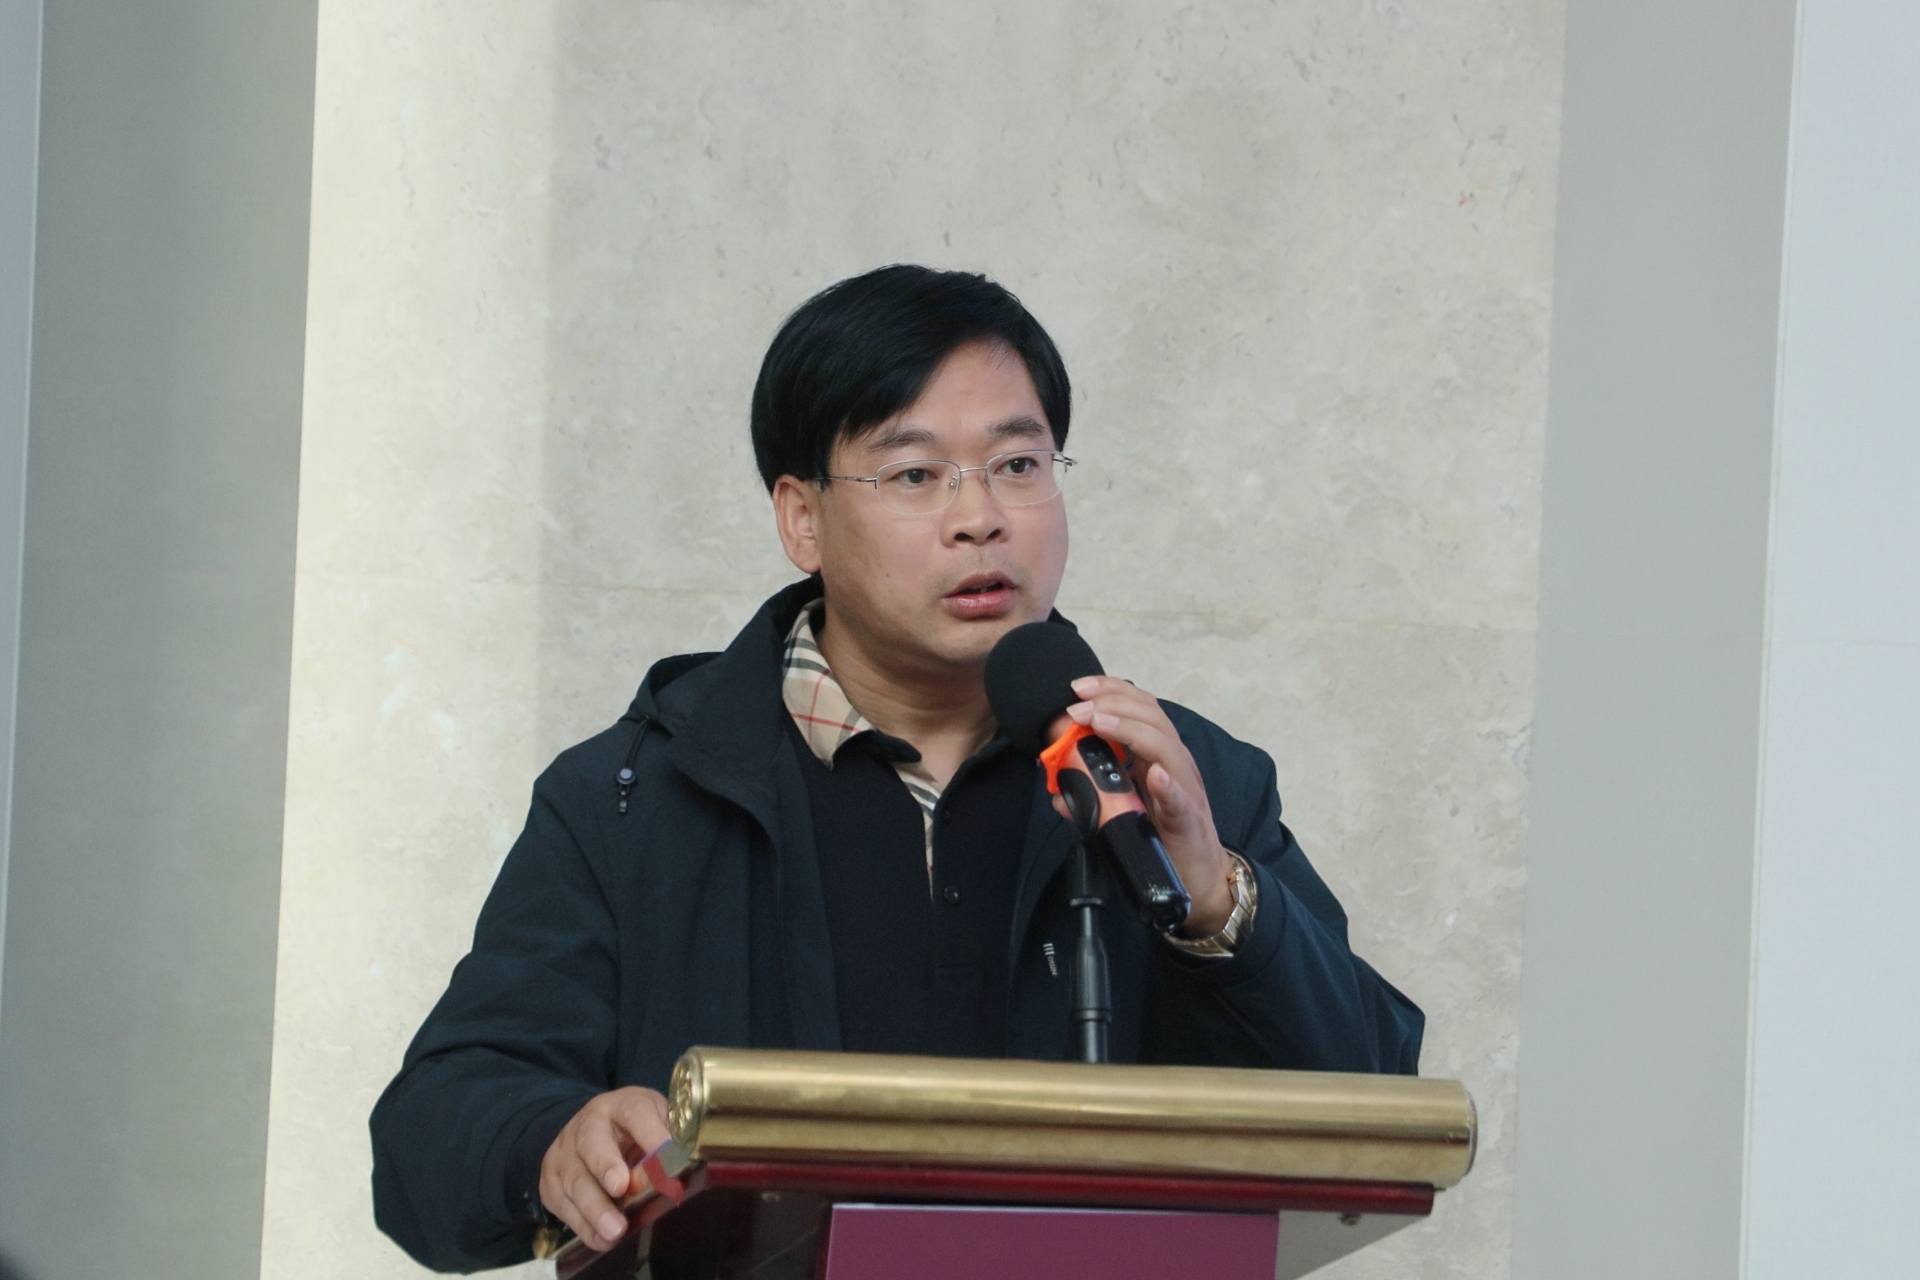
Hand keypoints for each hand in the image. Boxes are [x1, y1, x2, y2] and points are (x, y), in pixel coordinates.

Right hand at [539, 1086, 671, 1251]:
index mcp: (620, 1105)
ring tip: (615, 1230)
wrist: (585, 1130)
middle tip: (621, 1189)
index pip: (636, 1113)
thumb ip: (669, 1137)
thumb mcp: (655, 1120)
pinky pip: (565, 1207)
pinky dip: (584, 1227)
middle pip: (593, 1146)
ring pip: (575, 1181)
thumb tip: (686, 1164)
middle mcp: (586, 1126)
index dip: (651, 1134)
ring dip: (595, 1209)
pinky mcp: (550, 1183)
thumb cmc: (631, 1129)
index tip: (666, 1154)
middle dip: (607, 1168)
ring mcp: (564, 1154)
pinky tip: (602, 1239)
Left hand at [1059, 676, 1234, 935]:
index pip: (1140, 707)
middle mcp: (1174, 762)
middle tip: (1077, 706)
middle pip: (1151, 716)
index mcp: (1157, 754)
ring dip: (1131, 730)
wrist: (1198, 876)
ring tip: (1100, 723)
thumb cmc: (1163, 834)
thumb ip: (1094, 794)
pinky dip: (1167, 786)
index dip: (1111, 690)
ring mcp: (1184, 788)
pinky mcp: (1188, 820)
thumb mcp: (1123, 807)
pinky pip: (1180, 799)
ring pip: (1166, 747)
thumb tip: (1058, 791)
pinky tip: (1153, 776)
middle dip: (1112, 702)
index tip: (1078, 688)